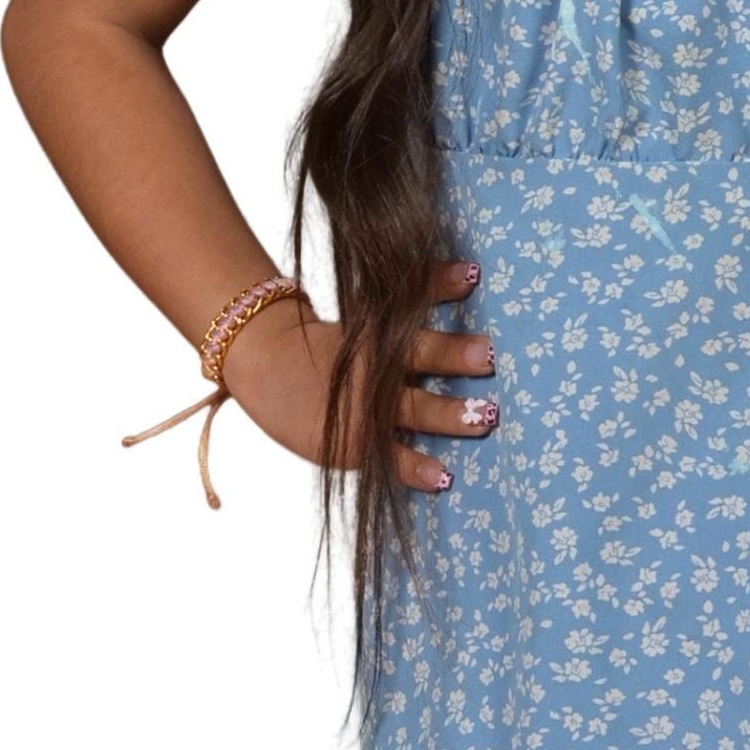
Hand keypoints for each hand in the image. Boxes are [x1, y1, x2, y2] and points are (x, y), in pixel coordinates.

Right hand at [219, 256, 495, 492]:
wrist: (259, 358)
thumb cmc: (326, 335)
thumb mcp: (368, 310)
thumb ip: (420, 290)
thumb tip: (472, 270)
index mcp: (378, 339)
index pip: (422, 334)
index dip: (453, 336)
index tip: (488, 335)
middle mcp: (374, 374)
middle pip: (420, 367)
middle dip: (456, 367)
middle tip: (491, 365)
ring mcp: (362, 411)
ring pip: (413, 413)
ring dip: (448, 416)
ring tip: (484, 420)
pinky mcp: (350, 446)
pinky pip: (388, 460)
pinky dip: (414, 469)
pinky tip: (444, 479)